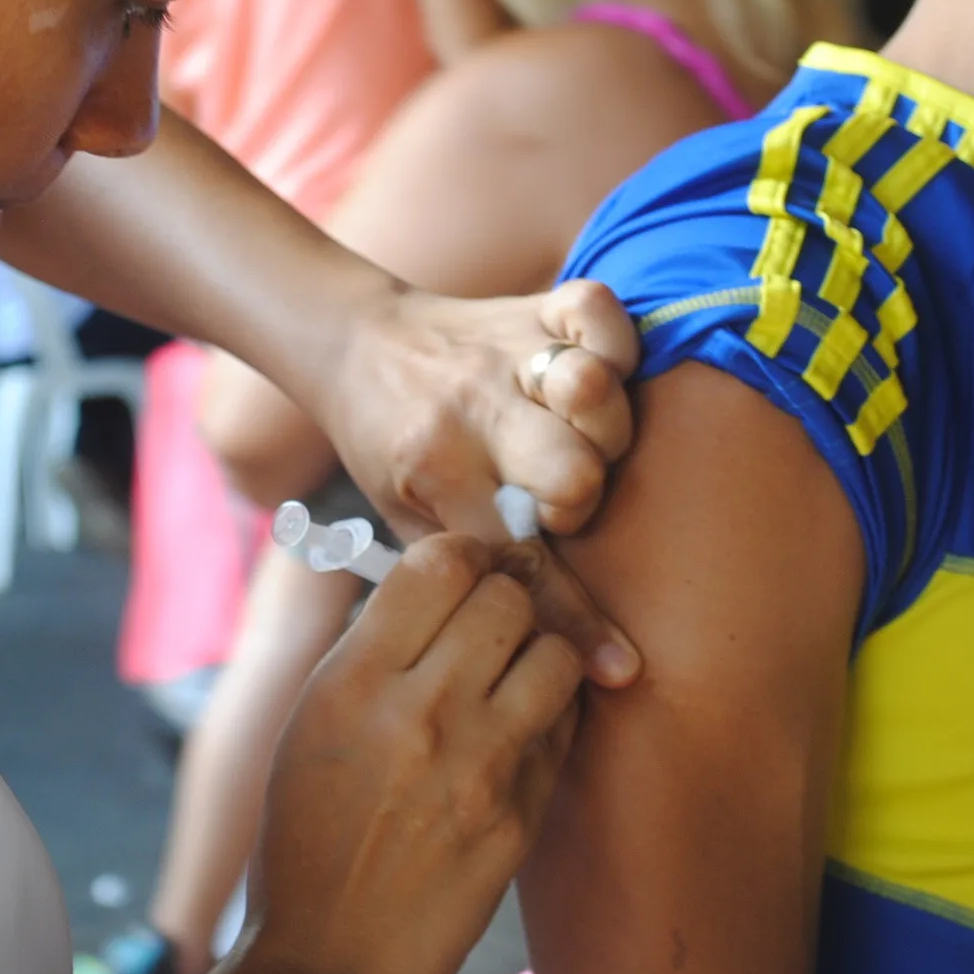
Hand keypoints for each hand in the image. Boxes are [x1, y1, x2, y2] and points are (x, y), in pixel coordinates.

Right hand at [237, 537, 584, 973]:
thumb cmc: (306, 840)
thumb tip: (434, 587)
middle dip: (506, 597)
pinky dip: (553, 710)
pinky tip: (523, 727)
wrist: (329, 958)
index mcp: (352, 681)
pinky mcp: (521, 810)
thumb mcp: (309, 727)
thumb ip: (371, 653)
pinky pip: (564, 723)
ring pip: (555, 649)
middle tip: (496, 620)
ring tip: (515, 674)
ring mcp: (478, 762)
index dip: (462, 556)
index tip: (464, 570)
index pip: (438, 563)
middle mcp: (419, 710)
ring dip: (541, 649)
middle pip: (505, 595)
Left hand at [314, 282, 641, 683]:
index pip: (520, 559)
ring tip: (575, 433)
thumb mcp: (403, 520)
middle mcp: (474, 410)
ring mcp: (506, 353)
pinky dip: (610, 338)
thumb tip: (535, 647)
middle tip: (557, 498)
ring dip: (600, 424)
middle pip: (574, 472)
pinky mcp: (533, 306)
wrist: (354, 346)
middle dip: (580, 500)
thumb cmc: (389, 448)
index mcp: (438, 471)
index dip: (575, 620)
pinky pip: (598, 310)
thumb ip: (467, 567)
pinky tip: (599, 365)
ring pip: (591, 390)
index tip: (619, 666)